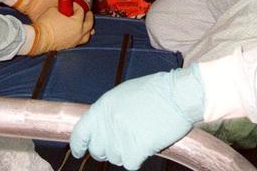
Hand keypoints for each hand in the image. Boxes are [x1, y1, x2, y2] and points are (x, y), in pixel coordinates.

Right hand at [27, 3, 92, 53]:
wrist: (39, 37)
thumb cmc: (46, 23)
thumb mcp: (55, 9)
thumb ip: (63, 7)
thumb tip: (65, 6)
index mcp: (77, 22)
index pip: (81, 11)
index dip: (78, 6)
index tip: (74, 4)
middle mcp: (79, 32)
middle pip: (89, 23)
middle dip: (89, 16)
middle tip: (87, 12)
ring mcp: (76, 40)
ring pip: (87, 35)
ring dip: (88, 29)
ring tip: (86, 25)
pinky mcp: (71, 45)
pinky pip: (80, 40)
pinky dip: (81, 36)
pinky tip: (78, 33)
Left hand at [69, 66, 204, 169]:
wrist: (178, 94)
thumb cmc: (155, 92)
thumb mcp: (123, 94)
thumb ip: (109, 112)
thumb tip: (101, 130)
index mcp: (103, 106)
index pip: (80, 132)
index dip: (79, 145)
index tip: (80, 151)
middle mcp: (108, 121)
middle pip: (99, 150)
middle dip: (110, 150)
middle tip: (125, 141)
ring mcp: (122, 134)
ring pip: (116, 159)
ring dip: (127, 152)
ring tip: (141, 136)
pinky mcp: (137, 146)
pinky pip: (131, 164)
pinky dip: (139, 158)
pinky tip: (148, 143)